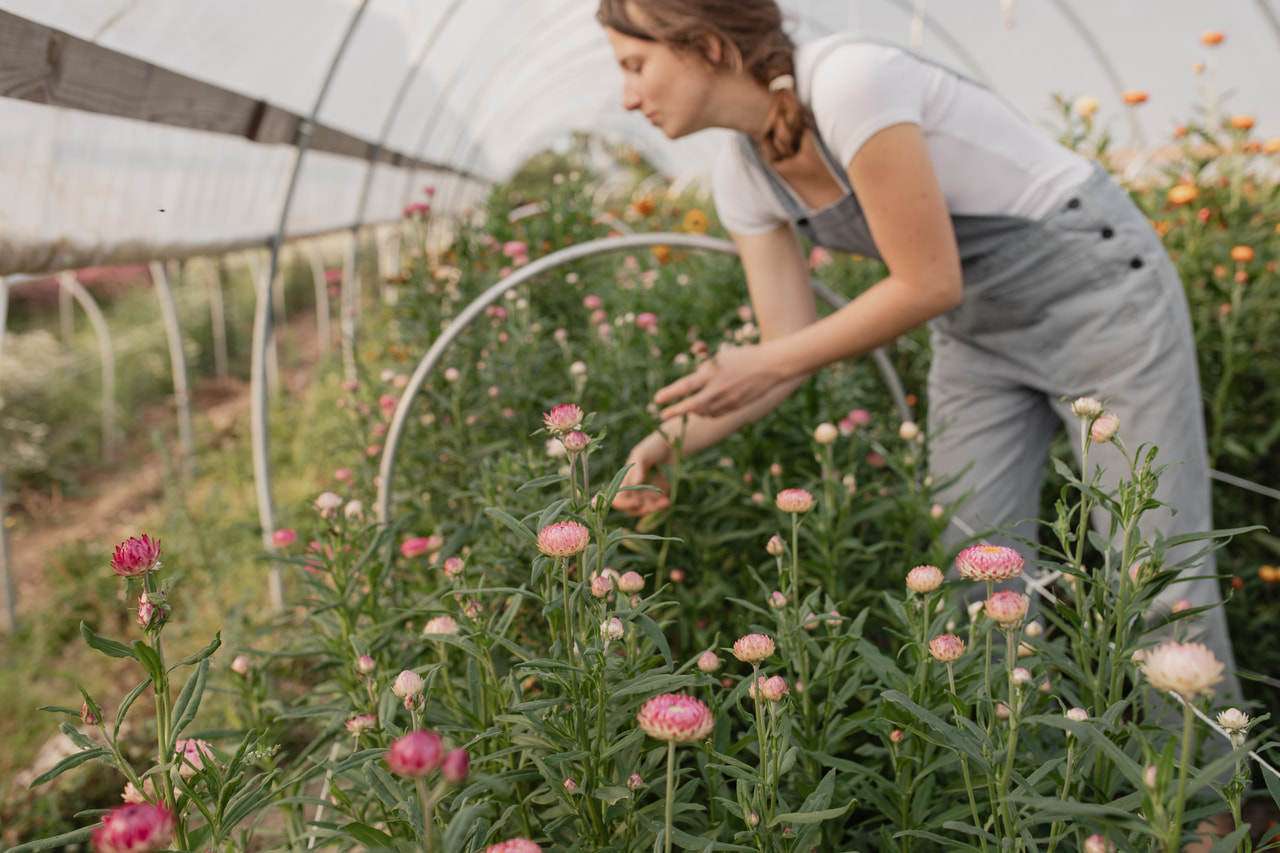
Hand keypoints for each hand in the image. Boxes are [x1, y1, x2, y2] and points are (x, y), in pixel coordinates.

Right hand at [611, 435, 672, 516]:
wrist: (671, 446)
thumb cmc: (653, 447)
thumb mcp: (642, 454)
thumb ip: (637, 468)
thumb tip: (634, 483)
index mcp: (625, 479)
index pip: (617, 497)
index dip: (623, 503)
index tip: (635, 502)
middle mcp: (632, 488)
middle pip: (630, 507)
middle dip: (640, 509)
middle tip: (653, 505)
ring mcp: (645, 493)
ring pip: (643, 509)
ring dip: (652, 509)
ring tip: (665, 501)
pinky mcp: (656, 495)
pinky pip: (655, 506)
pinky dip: (660, 506)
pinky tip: (667, 501)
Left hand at [655, 343, 780, 420]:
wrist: (771, 365)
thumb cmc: (743, 356)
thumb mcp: (720, 355)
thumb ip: (704, 361)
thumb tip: (692, 356)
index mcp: (712, 372)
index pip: (685, 386)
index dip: (669, 394)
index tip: (657, 399)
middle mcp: (718, 388)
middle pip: (691, 405)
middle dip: (675, 411)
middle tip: (662, 415)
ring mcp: (728, 400)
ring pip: (704, 412)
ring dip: (693, 411)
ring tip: (684, 409)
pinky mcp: (736, 406)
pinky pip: (717, 414)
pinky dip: (708, 412)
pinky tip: (705, 409)